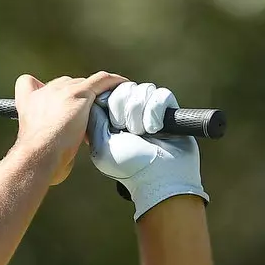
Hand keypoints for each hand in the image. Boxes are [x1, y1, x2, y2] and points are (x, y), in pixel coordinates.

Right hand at [13, 72, 127, 185]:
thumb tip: (63, 160)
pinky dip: (113, 82)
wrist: (38, 155)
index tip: (55, 102)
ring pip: (84, 83)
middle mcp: (44, 92)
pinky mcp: (80, 94)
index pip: (28, 83)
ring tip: (106, 107)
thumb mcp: (34, 146)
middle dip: (76, 97)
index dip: (43, 89)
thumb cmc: (35, 160)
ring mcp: (63, 90)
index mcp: (28, 103)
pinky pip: (101, 80)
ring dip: (94, 95)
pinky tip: (123, 85)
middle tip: (85, 117)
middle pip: (65, 83)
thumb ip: (46, 140)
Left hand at [88, 81, 208, 219]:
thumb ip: (95, 120)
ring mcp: (150, 111)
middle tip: (127, 131)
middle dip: (125, 110)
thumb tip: (95, 99)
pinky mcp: (169, 111)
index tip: (113, 123)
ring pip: (144, 89)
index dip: (111, 102)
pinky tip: (156, 130)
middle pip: (125, 88)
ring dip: (141, 114)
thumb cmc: (128, 165)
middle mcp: (130, 114)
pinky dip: (156, 113)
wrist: (160, 176)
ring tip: (143, 133)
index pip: (109, 93)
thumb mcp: (102, 145)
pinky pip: (162, 95)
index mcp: (111, 121)